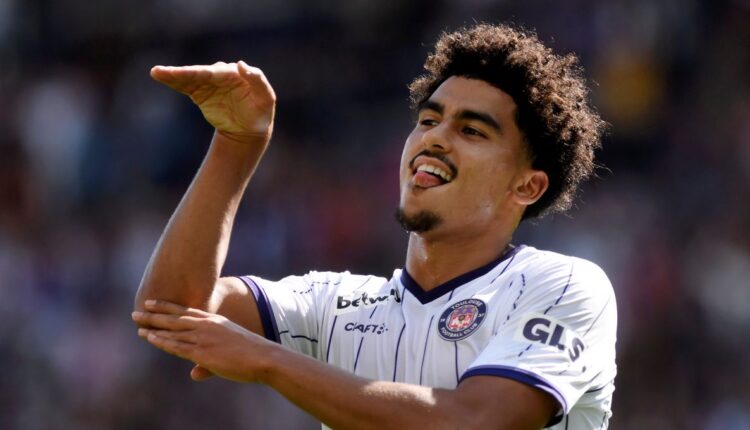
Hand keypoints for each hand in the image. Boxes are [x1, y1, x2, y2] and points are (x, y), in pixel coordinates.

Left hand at [132, 300, 271, 382]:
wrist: (263, 357)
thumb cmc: (251, 354)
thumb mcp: (229, 350)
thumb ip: (207, 361)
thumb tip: (194, 374)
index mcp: (214, 320)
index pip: (186, 311)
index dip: (168, 307)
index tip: (153, 302)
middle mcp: (207, 325)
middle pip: (175, 318)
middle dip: (155, 314)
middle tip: (137, 311)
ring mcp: (203, 337)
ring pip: (173, 331)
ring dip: (154, 328)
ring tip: (138, 325)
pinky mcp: (202, 351)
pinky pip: (177, 345)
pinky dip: (162, 342)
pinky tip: (151, 338)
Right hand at [150, 61, 275, 143]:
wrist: (248, 129)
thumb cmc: (260, 113)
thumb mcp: (266, 99)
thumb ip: (257, 80)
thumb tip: (241, 64)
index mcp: (236, 74)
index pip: (219, 72)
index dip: (207, 72)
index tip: (195, 72)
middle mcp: (220, 75)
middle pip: (200, 73)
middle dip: (183, 73)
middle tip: (166, 72)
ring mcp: (209, 83)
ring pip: (189, 78)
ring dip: (173, 75)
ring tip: (157, 72)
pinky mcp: (200, 93)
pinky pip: (185, 86)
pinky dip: (173, 82)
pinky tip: (160, 76)